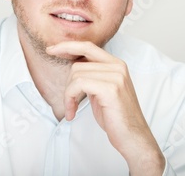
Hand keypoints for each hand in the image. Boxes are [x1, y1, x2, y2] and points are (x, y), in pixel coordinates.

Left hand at [46, 41, 164, 175]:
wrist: (133, 137)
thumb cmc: (115, 116)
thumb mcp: (101, 90)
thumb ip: (91, 75)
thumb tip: (72, 66)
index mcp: (116, 64)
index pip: (87, 46)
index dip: (67, 46)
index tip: (51, 49)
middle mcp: (117, 66)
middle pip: (77, 64)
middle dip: (68, 84)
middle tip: (69, 101)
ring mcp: (115, 76)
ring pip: (76, 74)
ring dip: (68, 94)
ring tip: (72, 108)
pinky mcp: (110, 88)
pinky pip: (78, 85)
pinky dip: (69, 99)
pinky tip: (72, 112)